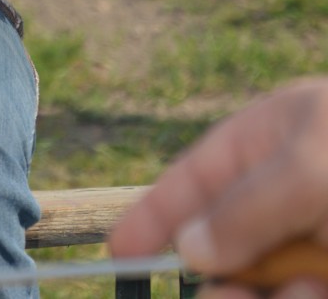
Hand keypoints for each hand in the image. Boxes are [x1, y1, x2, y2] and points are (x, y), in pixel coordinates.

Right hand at [109, 78, 327, 298]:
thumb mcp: (309, 165)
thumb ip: (246, 208)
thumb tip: (189, 250)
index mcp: (268, 143)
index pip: (195, 179)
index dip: (155, 214)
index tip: (119, 251)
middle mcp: (286, 199)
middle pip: (223, 249)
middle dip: (218, 280)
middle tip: (224, 294)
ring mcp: (312, 244)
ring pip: (259, 287)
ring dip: (263, 298)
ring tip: (307, 287)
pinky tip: (318, 291)